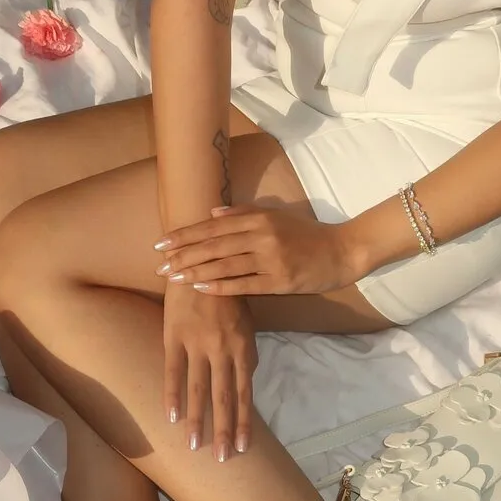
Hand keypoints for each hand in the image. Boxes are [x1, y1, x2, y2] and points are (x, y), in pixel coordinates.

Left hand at [153, 204, 356, 295]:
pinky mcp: (280, 281)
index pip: (212, 226)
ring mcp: (271, 259)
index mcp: (258, 218)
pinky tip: (200, 289)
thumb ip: (243, 213)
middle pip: (214, 245)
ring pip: (225, 265)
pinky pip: (244, 284)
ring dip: (196, 272)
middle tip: (160, 267)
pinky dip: (220, 287)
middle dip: (183, 256)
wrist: (341, 251)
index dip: (185, 235)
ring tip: (173, 279)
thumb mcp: (276, 216)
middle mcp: (262, 235)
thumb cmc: (305, 235)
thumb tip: (212, 212)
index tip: (161, 244)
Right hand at [162, 282, 257, 459]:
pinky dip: (172, 395)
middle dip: (222, 430)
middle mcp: (223, 349)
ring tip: (195, 446)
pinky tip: (171, 417)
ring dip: (198, 420)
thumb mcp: (246, 322)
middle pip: (224, 397)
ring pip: (199, 390)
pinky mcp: (174, 336)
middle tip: (220, 458)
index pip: (244, 393)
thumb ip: (246, 352)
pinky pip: (173, 371)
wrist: (203, 259)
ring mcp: (198, 343)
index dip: (243, 421)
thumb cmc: (227, 292)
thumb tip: (245, 379)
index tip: (242, 446)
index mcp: (244, 347)